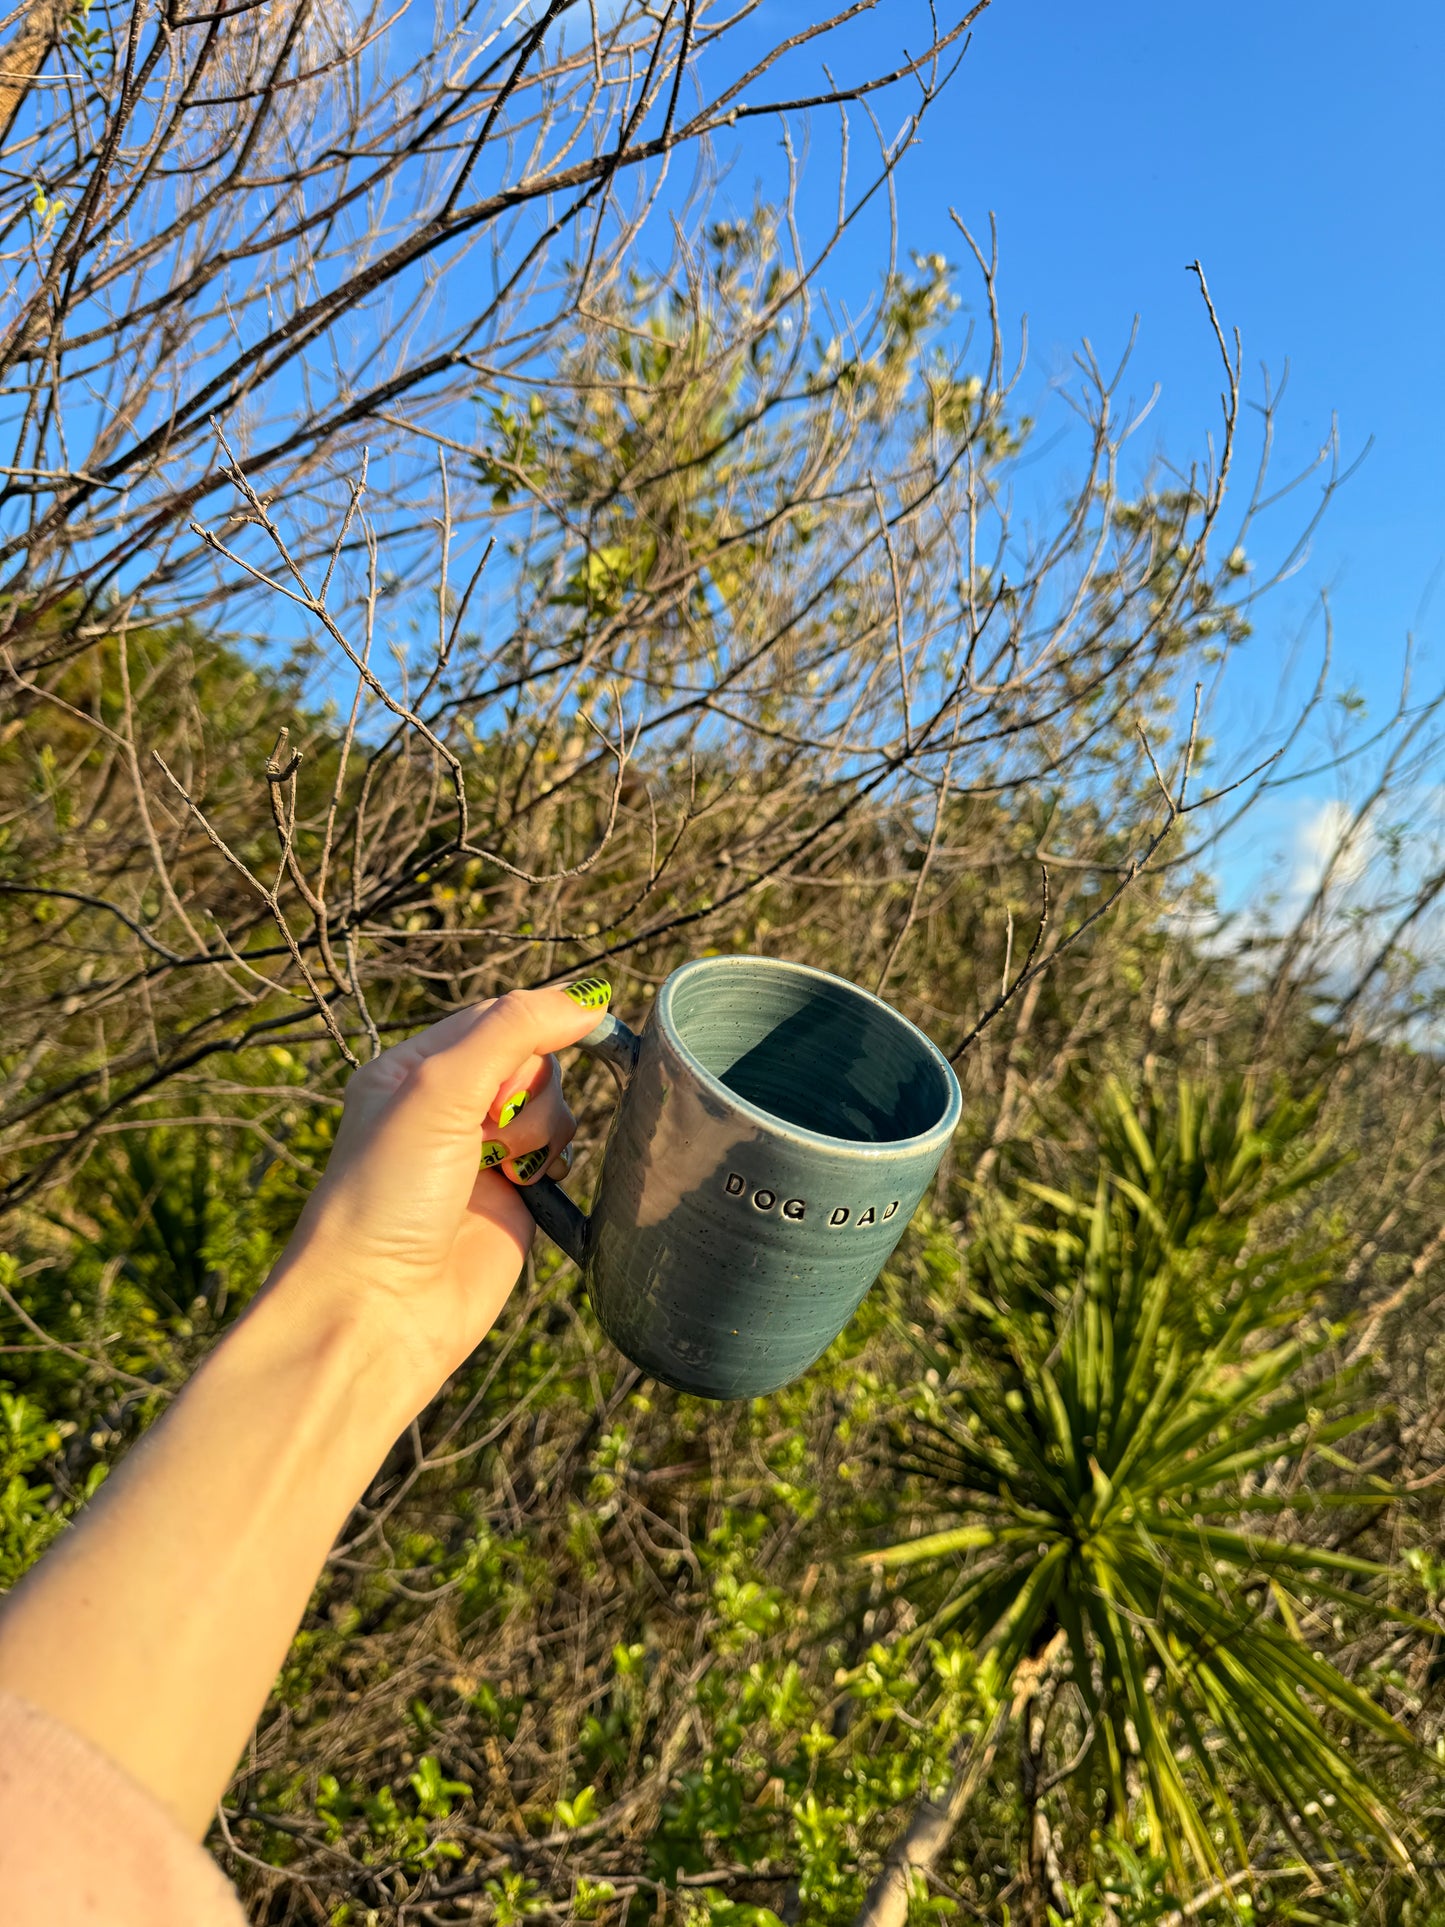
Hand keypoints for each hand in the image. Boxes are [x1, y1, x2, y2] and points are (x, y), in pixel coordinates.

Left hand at [280, 978, 610, 1388]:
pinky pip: (561, 1156)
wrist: (382, 1308)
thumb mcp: (439, 1090)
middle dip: (528, 1090)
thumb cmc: (388, 1196)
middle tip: (489, 1129)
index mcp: (414, 1070)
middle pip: (533, 1061)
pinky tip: (532, 1184)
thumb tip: (586, 998)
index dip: (538, 1021)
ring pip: (555, 1107)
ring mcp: (482, 1155)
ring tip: (500, 1168)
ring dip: (541, 1131)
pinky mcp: (514, 1199)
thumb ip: (511, 1030)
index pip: (496, 1017)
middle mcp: (448, 1108)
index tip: (584, 1025)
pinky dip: (557, 1163)